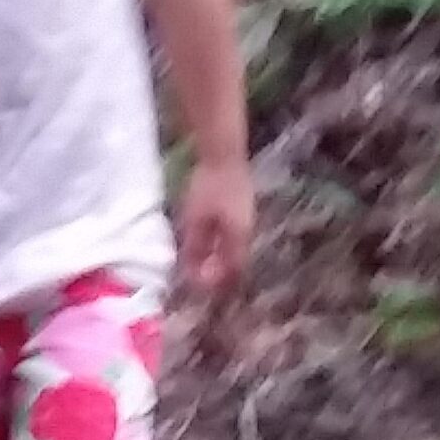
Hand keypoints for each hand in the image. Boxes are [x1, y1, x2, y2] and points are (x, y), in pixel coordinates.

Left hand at [178, 159, 254, 297]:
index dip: (217, 282)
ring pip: (234, 248)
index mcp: (238, 237)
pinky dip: (220, 244)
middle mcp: (247, 231)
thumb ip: (195, 247)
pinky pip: (233, 235)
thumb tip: (191, 271)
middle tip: (197, 276)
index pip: (232, 270)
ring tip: (199, 262)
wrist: (223, 153)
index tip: (198, 286)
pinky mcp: (242, 208)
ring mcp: (247, 218)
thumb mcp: (195, 219)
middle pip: (235, 261)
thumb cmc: (208, 185)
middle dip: (218, 272)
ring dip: (219, 258)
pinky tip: (207, 241)